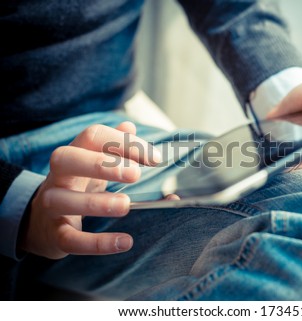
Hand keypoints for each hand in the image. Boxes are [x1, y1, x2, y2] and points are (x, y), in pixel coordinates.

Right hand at [20, 121, 160, 258]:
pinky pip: (71, 239)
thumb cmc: (76, 186)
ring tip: (126, 205)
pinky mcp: (56, 235)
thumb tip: (129, 125)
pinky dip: (96, 243)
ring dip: (97, 202)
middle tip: (135, 175)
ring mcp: (52, 205)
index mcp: (74, 154)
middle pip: (66, 159)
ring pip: (63, 200)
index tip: (155, 159)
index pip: (93, 136)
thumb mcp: (92, 163)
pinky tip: (125, 242)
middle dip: (101, 164)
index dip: (123, 142)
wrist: (40, 222)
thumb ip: (112, 145)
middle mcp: (59, 176)